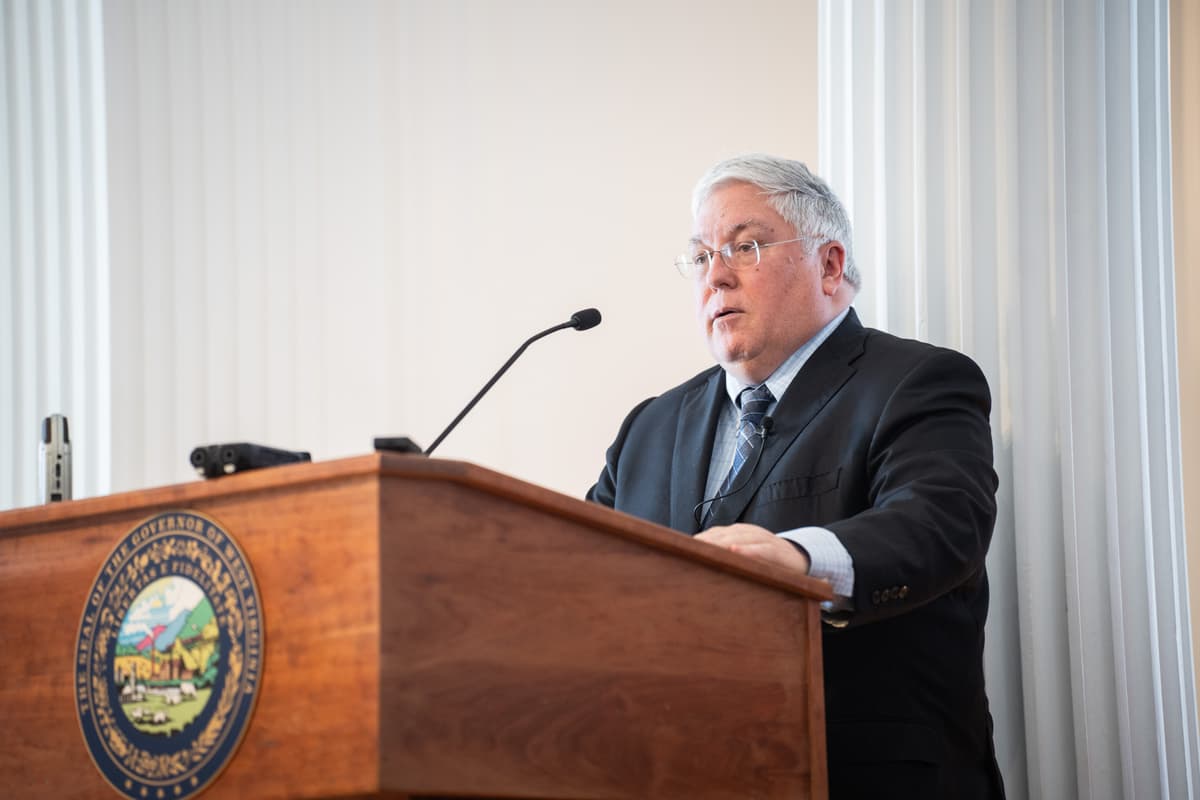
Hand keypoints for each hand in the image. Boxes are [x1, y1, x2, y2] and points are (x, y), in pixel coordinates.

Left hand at [695, 523, 810, 575]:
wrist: (799, 559)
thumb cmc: (765, 561)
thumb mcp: (744, 556)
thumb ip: (725, 557)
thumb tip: (697, 565)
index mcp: (737, 533)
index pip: (713, 533)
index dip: (698, 541)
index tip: (680, 549)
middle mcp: (747, 532)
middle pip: (722, 534)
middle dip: (704, 542)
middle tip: (687, 552)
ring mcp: (763, 539)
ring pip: (738, 538)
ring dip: (721, 544)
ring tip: (705, 550)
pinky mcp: (776, 550)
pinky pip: (761, 549)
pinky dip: (748, 550)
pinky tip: (735, 552)